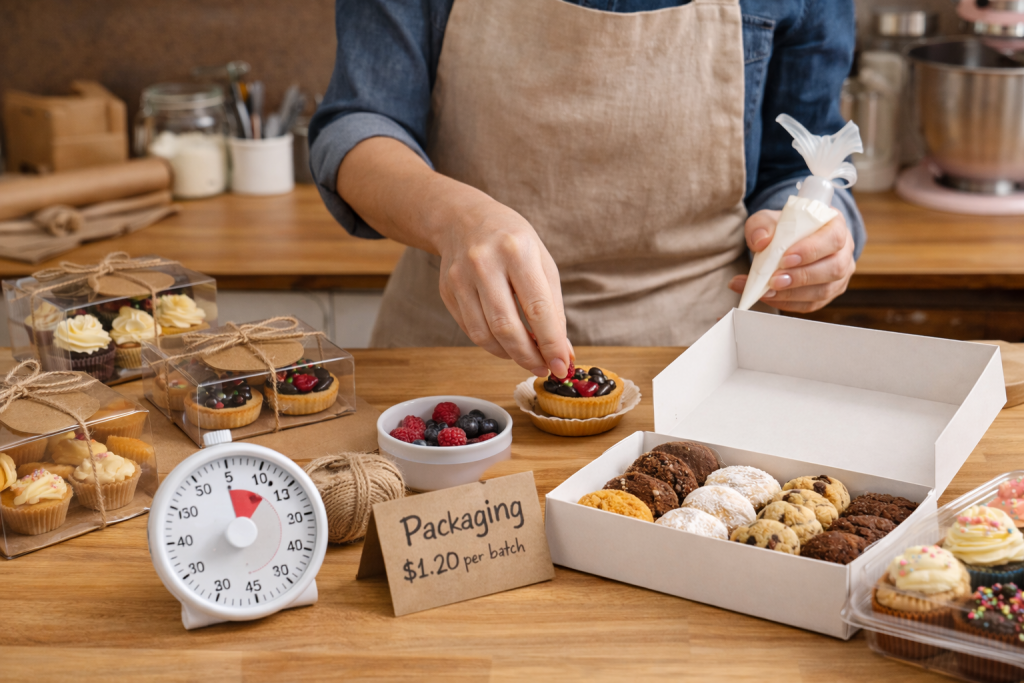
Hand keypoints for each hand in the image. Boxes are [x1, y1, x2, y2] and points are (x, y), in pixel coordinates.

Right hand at [435, 201, 572, 377]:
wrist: (464, 219)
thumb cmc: (512, 242)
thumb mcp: (541, 262)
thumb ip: (553, 307)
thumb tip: (562, 350)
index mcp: (517, 251)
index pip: (537, 308)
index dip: (551, 343)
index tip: (562, 365)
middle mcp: (485, 263)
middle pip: (507, 327)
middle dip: (529, 356)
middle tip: (544, 368)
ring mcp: (461, 278)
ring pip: (485, 335)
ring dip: (510, 355)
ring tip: (528, 358)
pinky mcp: (447, 291)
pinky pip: (471, 331)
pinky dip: (493, 345)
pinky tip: (507, 345)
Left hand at [729, 209, 854, 312]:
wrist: (786, 242)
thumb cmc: (781, 228)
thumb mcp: (768, 219)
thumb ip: (761, 226)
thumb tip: (761, 242)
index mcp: (835, 225)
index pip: (833, 237)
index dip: (811, 250)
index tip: (785, 258)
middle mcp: (843, 251)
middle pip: (834, 268)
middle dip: (801, 277)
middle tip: (774, 280)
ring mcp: (839, 275)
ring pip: (824, 290)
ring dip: (793, 293)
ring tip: (766, 291)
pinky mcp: (828, 293)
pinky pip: (812, 304)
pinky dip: (788, 302)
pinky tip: (769, 297)